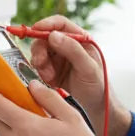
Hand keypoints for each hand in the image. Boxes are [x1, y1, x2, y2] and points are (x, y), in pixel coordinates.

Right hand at [26, 15, 131, 135]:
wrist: (96, 111)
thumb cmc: (99, 88)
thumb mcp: (88, 68)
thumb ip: (73, 50)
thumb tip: (53, 35)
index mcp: (81, 40)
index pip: (61, 24)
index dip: (46, 24)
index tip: (35, 29)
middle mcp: (68, 47)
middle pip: (45, 38)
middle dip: (40, 50)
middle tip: (41, 63)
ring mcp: (59, 59)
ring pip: (40, 52)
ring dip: (40, 63)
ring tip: (49, 77)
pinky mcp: (51, 72)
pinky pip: (38, 67)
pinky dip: (40, 73)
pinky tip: (50, 82)